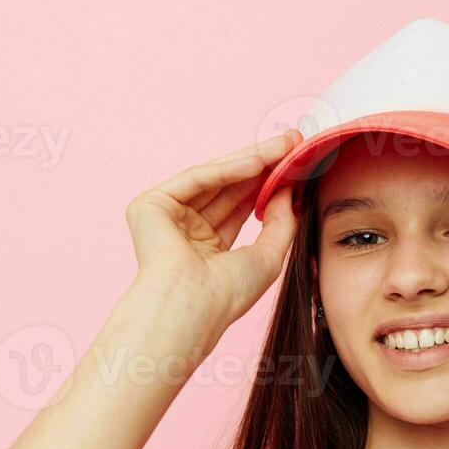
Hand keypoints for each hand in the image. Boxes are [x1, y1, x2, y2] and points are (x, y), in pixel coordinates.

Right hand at [124, 130, 303, 333]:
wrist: (192, 306)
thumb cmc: (227, 294)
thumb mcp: (268, 255)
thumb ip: (281, 222)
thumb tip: (289, 190)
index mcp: (207, 249)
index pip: (241, 207)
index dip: (269, 184)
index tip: (297, 163)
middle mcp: (185, 230)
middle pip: (229, 188)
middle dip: (263, 165)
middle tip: (293, 143)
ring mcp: (167, 216)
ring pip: (214, 178)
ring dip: (251, 160)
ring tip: (284, 146)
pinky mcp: (151, 204)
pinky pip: (196, 178)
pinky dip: (228, 168)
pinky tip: (258, 161)